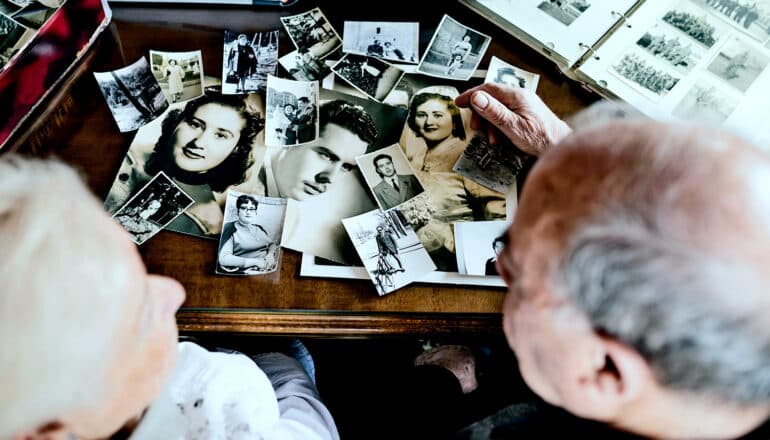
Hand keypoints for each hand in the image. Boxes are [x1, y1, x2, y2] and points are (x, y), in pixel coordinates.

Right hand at [455, 83, 570, 155]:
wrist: (560, 146)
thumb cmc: (542, 139)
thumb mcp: (513, 127)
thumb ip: (494, 112)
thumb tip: (477, 97)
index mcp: (517, 96)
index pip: (488, 89)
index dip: (471, 95)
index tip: (459, 102)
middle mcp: (520, 97)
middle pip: (491, 98)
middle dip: (480, 113)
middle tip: (476, 127)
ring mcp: (523, 104)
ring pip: (497, 107)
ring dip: (489, 122)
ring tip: (491, 137)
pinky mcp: (525, 112)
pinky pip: (505, 114)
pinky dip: (498, 124)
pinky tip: (500, 137)